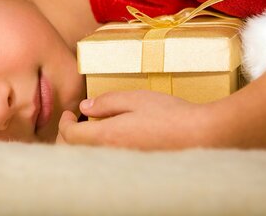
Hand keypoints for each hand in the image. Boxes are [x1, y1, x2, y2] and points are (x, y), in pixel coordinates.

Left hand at [56, 90, 211, 150]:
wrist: (201, 135)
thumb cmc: (169, 114)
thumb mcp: (135, 98)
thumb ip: (106, 102)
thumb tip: (85, 108)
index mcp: (107, 136)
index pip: (70, 136)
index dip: (64, 123)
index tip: (69, 113)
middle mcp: (112, 155)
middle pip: (76, 153)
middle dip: (69, 138)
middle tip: (73, 123)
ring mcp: (123, 164)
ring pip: (91, 159)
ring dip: (84, 146)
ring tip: (90, 130)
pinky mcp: (135, 167)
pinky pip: (108, 163)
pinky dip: (100, 152)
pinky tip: (111, 140)